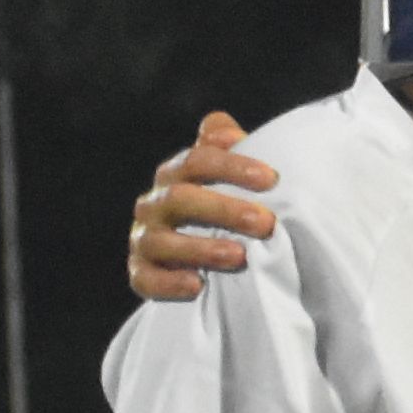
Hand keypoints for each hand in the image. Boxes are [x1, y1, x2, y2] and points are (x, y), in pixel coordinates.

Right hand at [128, 116, 282, 299]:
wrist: (199, 258)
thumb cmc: (224, 210)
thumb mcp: (230, 180)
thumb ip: (228, 152)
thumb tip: (223, 127)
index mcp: (176, 176)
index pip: (196, 161)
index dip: (231, 166)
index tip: (270, 178)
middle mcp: (155, 204)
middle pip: (179, 199)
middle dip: (224, 209)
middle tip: (265, 222)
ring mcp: (145, 239)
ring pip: (160, 241)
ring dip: (200, 248)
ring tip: (239, 256)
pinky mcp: (142, 273)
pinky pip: (146, 279)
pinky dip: (169, 282)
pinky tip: (198, 285)